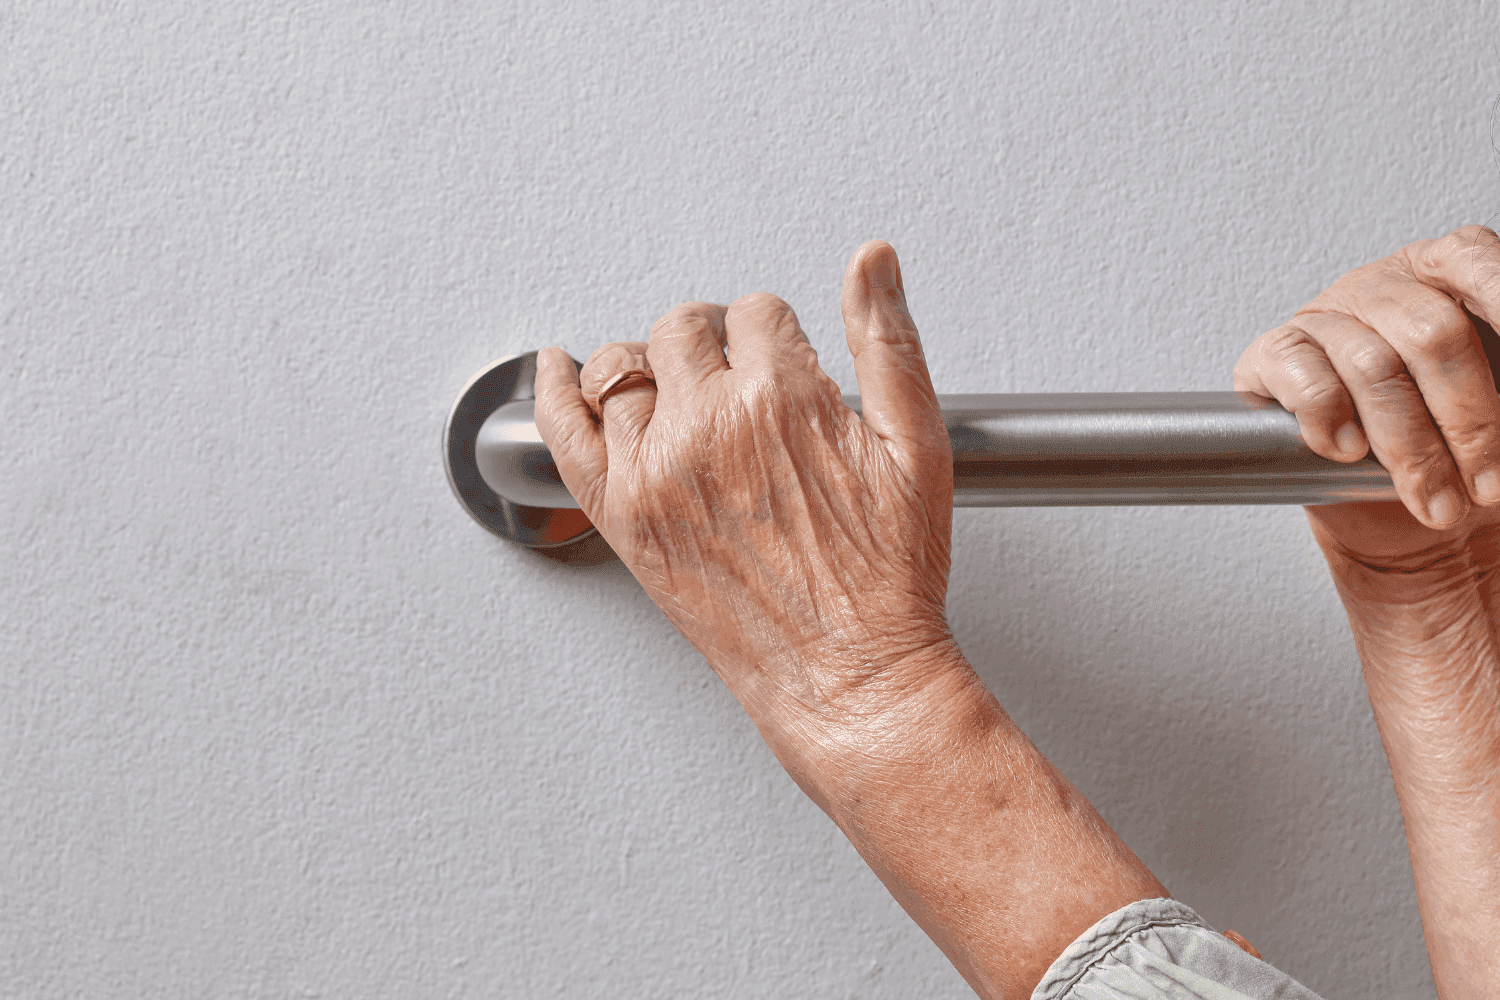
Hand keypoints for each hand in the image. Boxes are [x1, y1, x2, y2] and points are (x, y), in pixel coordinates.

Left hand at [532, 241, 958, 736]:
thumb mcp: (918, 446)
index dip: (775, 337)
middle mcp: (709, 425)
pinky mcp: (622, 516)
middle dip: (714, 342)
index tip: (784, 365)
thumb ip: (890, 341)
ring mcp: (655, 470)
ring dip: (650, 367)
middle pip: (684, 329)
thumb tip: (875, 262)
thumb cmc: (887, 579)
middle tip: (737, 380)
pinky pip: (564, 430)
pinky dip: (554, 390)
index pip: (756, 313)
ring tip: (678, 392)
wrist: (848, 675)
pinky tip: (559, 372)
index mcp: (781, 397)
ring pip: (623, 366)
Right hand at [1232, 225, 1499, 565]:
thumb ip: (1499, 387)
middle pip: (1432, 333)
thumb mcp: (1493, 403)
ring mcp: (1325, 317)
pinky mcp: (1273, 357)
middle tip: (1490, 483)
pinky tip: (1350, 451)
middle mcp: (1384, 287)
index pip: (1475, 262)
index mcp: (1444, 274)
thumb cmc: (1448, 445)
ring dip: (1412, 450)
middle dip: (1470, 421)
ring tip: (1437, 501)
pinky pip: (1304, 380)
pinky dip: (1330, 420)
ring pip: (1372, 369)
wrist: (1390, 508)